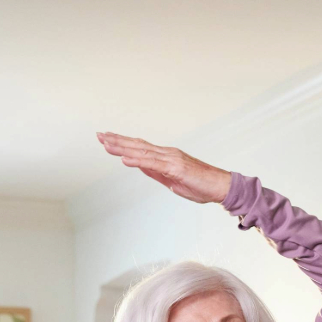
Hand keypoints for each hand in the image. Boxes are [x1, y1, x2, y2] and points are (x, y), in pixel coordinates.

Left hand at [97, 133, 232, 203]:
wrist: (221, 187)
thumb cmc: (201, 185)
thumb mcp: (172, 180)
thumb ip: (156, 172)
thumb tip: (139, 166)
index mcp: (166, 156)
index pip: (140, 147)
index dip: (122, 142)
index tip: (107, 139)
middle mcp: (167, 153)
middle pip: (137, 145)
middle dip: (117, 140)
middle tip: (99, 135)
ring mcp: (171, 159)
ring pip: (142, 152)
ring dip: (122, 148)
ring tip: (106, 144)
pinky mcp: (176, 168)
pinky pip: (153, 164)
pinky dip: (137, 161)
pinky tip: (124, 159)